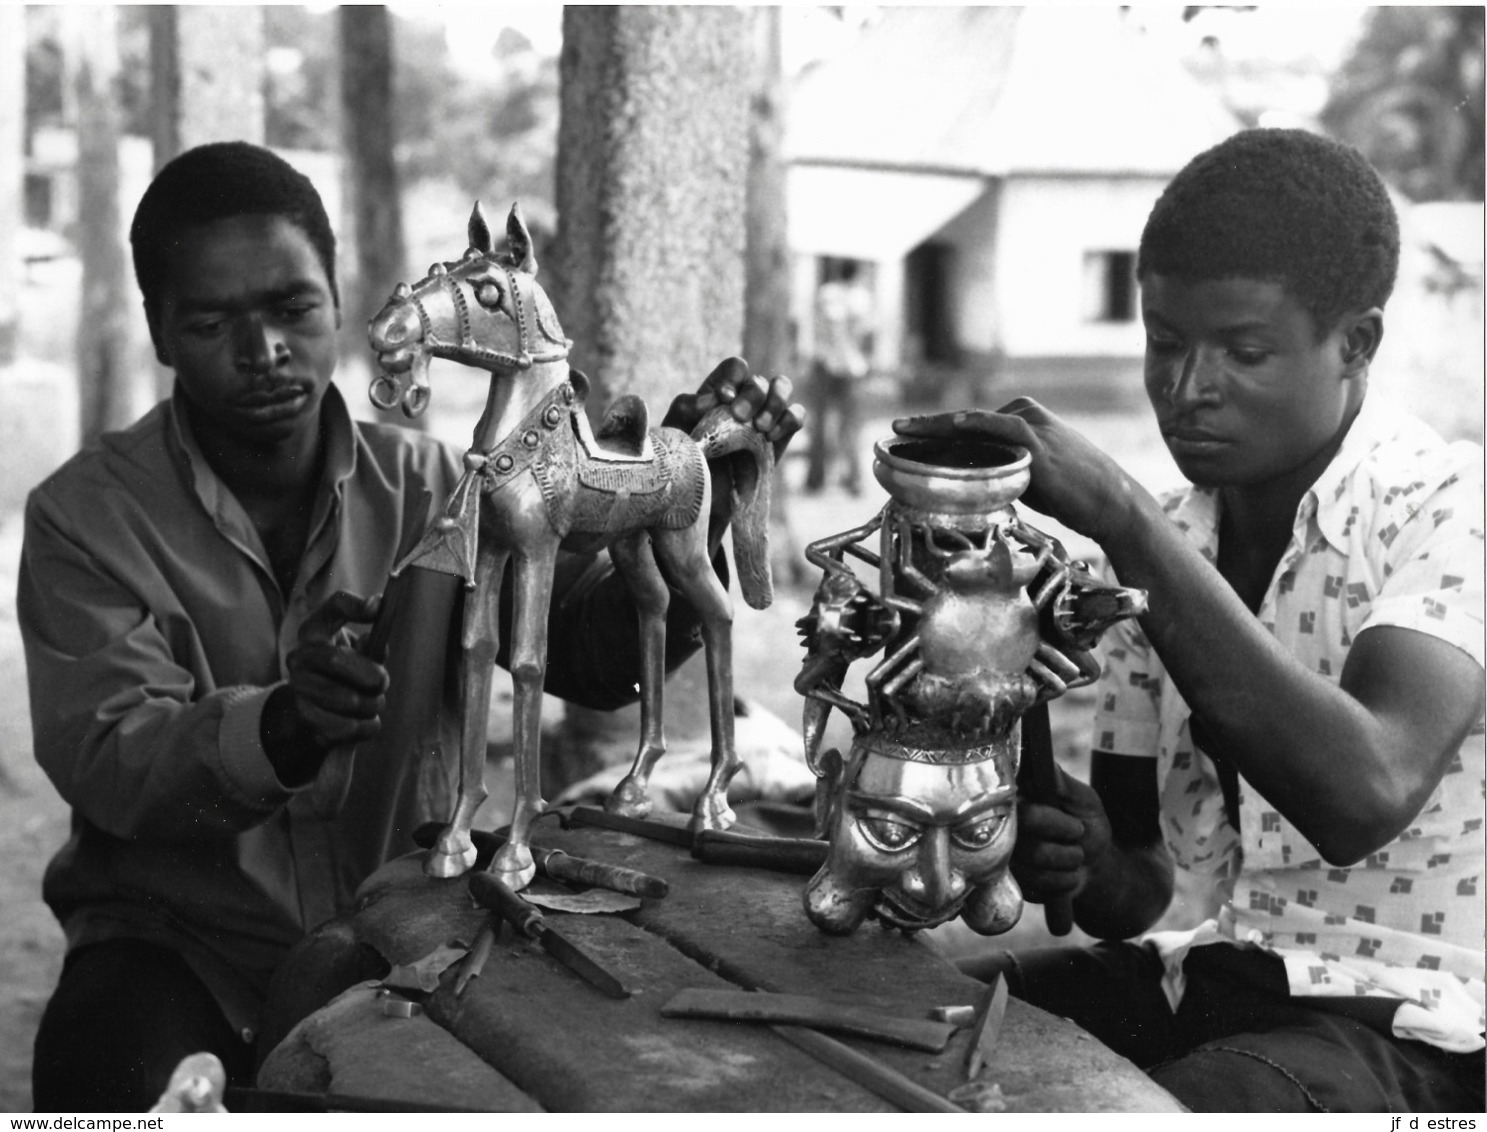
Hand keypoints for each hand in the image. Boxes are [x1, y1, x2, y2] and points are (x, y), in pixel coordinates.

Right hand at [262, 591, 388, 784]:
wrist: (317, 706)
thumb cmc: (346, 669)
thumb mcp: (359, 651)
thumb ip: (372, 643)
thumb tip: (376, 630)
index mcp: (316, 630)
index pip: (334, 606)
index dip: (355, 605)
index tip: (378, 608)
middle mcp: (300, 655)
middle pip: (334, 659)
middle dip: (369, 674)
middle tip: (382, 682)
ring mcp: (298, 687)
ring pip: (346, 699)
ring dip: (371, 705)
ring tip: (374, 704)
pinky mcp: (305, 717)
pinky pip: (345, 727)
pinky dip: (365, 727)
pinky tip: (366, 722)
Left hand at [664, 355, 805, 459]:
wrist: (704, 494)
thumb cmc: (686, 457)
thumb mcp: (675, 428)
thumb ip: (688, 406)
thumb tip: (716, 397)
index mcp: (720, 390)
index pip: (736, 368)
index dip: (733, 379)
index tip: (725, 399)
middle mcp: (745, 398)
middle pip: (759, 380)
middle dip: (753, 395)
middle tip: (741, 417)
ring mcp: (765, 415)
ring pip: (783, 387)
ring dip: (775, 402)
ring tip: (760, 427)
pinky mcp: (780, 435)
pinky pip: (796, 415)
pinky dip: (789, 419)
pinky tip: (770, 437)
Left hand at [892, 397, 1133, 542]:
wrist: (1110, 502)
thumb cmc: (1072, 494)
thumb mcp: (1029, 477)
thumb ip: (1002, 472)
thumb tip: (971, 486)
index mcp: (1020, 420)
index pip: (969, 424)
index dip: (935, 430)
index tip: (906, 435)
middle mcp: (1024, 417)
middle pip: (965, 422)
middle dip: (928, 427)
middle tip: (895, 429)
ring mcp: (1031, 428)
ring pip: (975, 422)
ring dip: (937, 426)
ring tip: (906, 429)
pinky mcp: (1038, 445)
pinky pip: (1002, 428)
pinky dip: (976, 424)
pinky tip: (953, 424)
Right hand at [1009, 765, 1114, 909]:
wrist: (1094, 863)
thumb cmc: (1086, 822)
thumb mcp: (1084, 799)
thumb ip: (1065, 784)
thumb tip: (1047, 764)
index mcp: (1016, 801)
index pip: (1019, 810)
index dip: (1046, 820)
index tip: (1075, 826)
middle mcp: (1003, 828)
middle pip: (1025, 843)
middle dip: (1064, 846)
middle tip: (1079, 836)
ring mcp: (1005, 857)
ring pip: (1034, 868)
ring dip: (1066, 864)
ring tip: (1076, 856)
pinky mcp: (1013, 883)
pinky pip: (1036, 889)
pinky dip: (1061, 884)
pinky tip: (1067, 875)